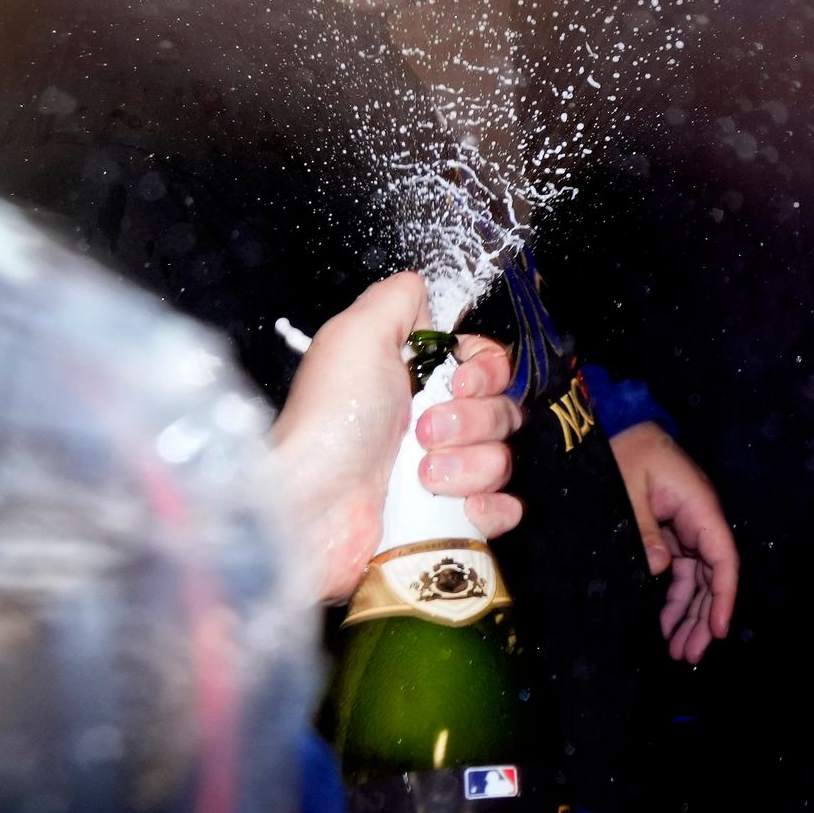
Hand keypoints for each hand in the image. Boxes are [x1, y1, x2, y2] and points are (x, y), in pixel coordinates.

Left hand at [271, 273, 519, 604]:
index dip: (487, 370)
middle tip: (423, 432)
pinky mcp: (447, 523)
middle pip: (502, 409)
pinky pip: (501, 510)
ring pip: (502, 459)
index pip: (489, 364)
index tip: (461, 380)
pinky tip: (453, 506)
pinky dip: (485, 508)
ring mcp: (443, 477)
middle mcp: (433, 425)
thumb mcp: (355, 335)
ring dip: (469, 465)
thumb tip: (425, 289)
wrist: (311, 507)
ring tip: (422, 475)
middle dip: (472, 419)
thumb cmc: (331, 420)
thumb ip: (397, 298)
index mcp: (416, 380)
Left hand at [610, 423, 740, 663]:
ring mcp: (685, 527)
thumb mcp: (625, 490)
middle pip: (713, 573)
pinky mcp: (671, 533)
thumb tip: (660, 569)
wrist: (606, 437)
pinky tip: (666, 625)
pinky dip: (676, 600)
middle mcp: (698, 517)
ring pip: (698, 578)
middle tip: (690, 655)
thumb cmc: (619, 457)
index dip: (724, 593)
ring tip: (679, 650)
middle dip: (705, 616)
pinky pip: (681, 572)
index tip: (718, 629)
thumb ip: (643, 530)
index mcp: (697, 503)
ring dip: (691, 614)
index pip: (722, 554)